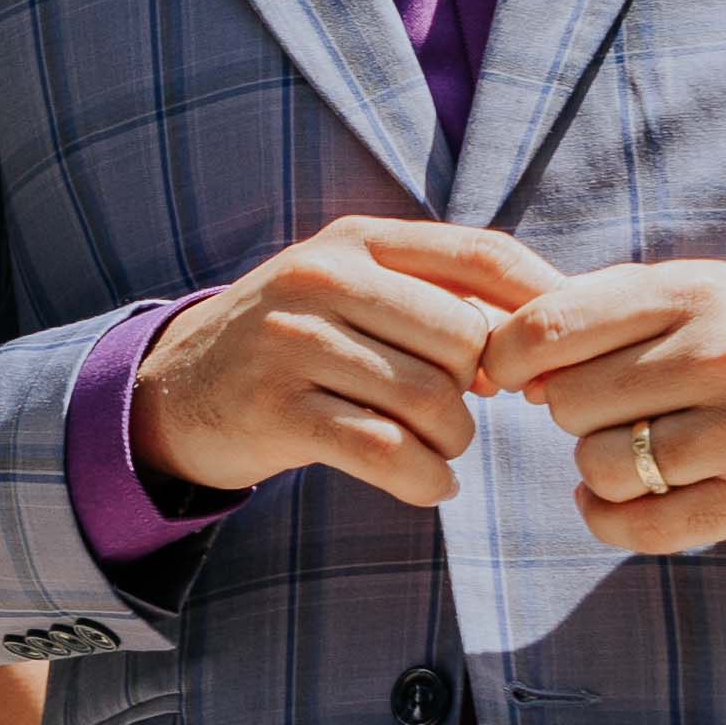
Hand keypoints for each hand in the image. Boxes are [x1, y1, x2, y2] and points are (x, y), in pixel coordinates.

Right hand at [127, 219, 555, 511]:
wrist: (174, 391)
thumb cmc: (295, 344)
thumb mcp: (353, 293)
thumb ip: (439, 298)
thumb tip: (542, 339)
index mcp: (357, 240)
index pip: (481, 253)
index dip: (540, 306)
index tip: (551, 362)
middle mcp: (323, 278)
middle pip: (466, 340)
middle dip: (480, 393)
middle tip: (456, 415)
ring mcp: (293, 342)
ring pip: (431, 401)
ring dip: (452, 443)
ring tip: (434, 450)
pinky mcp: (275, 409)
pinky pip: (387, 452)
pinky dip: (426, 481)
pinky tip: (428, 485)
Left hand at [475, 266, 725, 555]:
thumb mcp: (698, 294)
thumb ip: (604, 312)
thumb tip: (501, 356)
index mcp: (695, 291)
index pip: (550, 328)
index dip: (512, 359)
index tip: (520, 375)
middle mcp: (722, 354)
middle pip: (568, 403)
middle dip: (573, 414)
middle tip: (614, 412)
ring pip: (599, 465)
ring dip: (598, 468)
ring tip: (637, 452)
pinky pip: (641, 527)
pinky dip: (609, 519)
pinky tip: (618, 503)